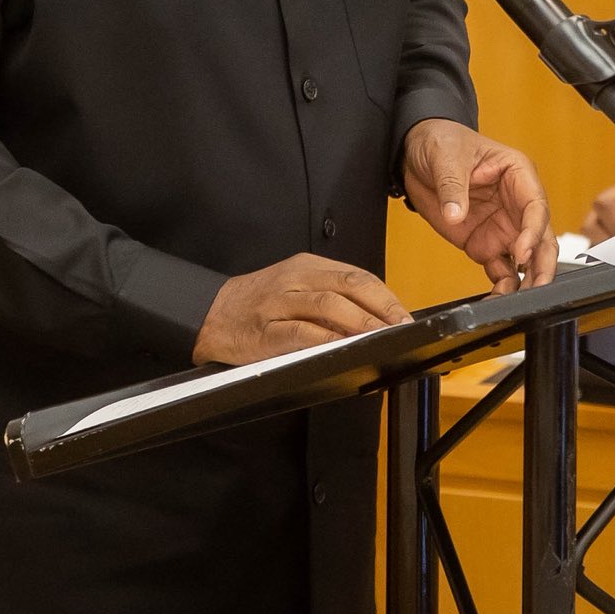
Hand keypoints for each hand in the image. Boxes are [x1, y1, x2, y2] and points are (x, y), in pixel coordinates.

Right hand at [193, 254, 410, 365]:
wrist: (209, 313)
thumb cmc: (258, 304)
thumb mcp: (296, 286)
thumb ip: (331, 296)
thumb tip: (375, 316)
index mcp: (308, 265)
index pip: (359, 276)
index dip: (387, 297)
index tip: (405, 317)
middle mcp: (296, 278)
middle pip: (350, 286)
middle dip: (383, 309)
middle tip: (402, 328)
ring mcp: (279, 302)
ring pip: (329, 305)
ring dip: (361, 323)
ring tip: (382, 338)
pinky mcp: (265, 330)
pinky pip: (301, 332)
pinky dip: (326, 339)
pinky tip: (343, 347)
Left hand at [402, 118, 556, 293]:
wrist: (416, 153)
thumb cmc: (441, 142)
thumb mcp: (445, 157)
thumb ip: (453, 187)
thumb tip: (456, 215)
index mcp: (517, 174)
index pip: (536, 206)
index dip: (533, 231)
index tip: (520, 251)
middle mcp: (517, 204)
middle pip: (540, 238)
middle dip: (542, 264)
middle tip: (537, 287)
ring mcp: (504, 227)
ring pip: (526, 260)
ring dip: (526, 281)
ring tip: (517, 301)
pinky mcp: (486, 245)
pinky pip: (501, 271)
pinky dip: (502, 287)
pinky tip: (497, 300)